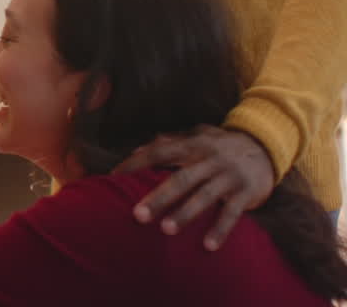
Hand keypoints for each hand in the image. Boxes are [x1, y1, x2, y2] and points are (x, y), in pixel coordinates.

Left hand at [115, 125, 275, 250]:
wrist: (267, 146)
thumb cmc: (221, 145)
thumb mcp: (197, 136)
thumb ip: (169, 142)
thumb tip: (137, 151)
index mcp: (194, 145)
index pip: (160, 152)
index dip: (136, 163)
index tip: (114, 177)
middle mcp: (210, 159)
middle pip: (180, 179)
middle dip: (158, 197)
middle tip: (137, 215)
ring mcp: (229, 176)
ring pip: (204, 196)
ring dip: (185, 213)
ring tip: (165, 230)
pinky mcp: (247, 192)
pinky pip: (232, 213)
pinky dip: (220, 229)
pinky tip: (208, 246)